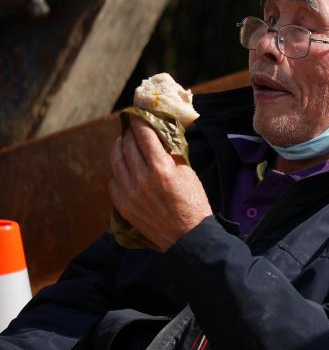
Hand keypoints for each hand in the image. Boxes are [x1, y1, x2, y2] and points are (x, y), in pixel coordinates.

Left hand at [108, 117, 212, 251]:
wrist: (188, 235)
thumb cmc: (193, 202)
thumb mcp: (188, 172)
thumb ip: (172, 153)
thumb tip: (162, 136)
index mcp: (161, 168)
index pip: (144, 136)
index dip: (139, 122)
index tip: (137, 114)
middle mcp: (141, 179)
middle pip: (128, 146)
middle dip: (129, 133)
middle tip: (131, 126)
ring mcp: (129, 193)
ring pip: (116, 161)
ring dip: (119, 148)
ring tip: (122, 142)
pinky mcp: (123, 205)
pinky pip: (113, 181)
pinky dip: (118, 170)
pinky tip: (124, 167)